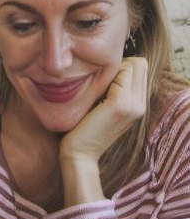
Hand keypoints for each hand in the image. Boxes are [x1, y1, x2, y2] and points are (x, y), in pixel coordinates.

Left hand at [59, 57, 147, 205]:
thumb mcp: (102, 107)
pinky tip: (90, 86)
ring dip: (111, 68)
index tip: (100, 76)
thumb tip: (107, 67)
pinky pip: (121, 73)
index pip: (140, 67)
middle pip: (139, 64)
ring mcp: (133, 105)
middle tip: (96, 76)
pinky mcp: (119, 105)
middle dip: (117, 64)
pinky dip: (105, 73)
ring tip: (93, 82)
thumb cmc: (82, 129)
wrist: (79, 155)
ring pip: (132, 65)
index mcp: (138, 104)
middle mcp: (141, 104)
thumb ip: (112, 91)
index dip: (120, 65)